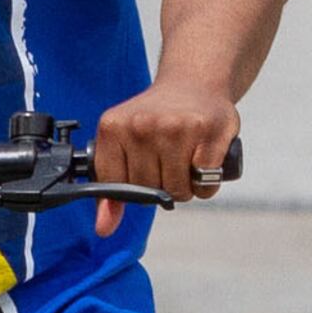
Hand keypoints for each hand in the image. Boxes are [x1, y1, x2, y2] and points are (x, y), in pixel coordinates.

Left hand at [93, 76, 236, 232]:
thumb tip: (103, 229)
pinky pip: (205, 185)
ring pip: (178, 190)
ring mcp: (176, 128)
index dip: (131, 188)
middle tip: (169, 163)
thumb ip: (109, 188)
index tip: (142, 172)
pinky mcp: (208, 132)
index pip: (115, 186)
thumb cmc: (155, 118)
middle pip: (149, 191)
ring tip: (185, 164)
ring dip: (185, 187)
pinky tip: (203, 164)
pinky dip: (206, 185)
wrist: (193, 83)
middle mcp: (142, 125)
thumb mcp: (121, 142)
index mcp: (113, 127)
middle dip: (161, 187)